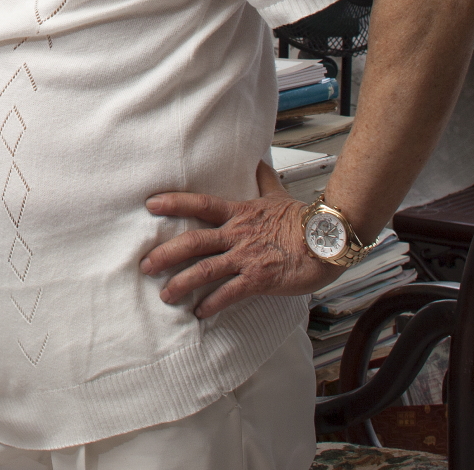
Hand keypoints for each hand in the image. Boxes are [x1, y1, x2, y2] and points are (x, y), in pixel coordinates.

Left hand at [140, 162, 338, 317]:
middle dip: (165, 254)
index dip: (174, 203)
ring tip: (165, 294)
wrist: (328, 241)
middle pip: (193, 241)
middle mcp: (237, 235)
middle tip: (145, 265)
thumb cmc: (304, 220)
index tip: (150, 204)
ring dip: (181, 283)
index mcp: (239, 213)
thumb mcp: (280, 196)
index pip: (200, 204)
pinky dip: (212, 304)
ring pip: (205, 270)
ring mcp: (246, 257)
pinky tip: (200, 312)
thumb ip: (265, 181)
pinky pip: (229, 293)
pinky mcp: (259, 279)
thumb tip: (260, 162)